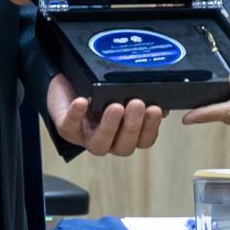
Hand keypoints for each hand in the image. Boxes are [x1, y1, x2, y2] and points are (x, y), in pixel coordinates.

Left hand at [46, 73, 162, 156]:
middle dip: (132, 126)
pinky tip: (83, 102)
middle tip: (137, 104)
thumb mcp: (122, 90)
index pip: (144, 140)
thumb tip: (163, 103)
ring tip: (115, 107)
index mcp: (125, 134)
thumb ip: (142, 96)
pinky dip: (77, 114)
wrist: (69, 82)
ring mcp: (87, 137)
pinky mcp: (66, 128)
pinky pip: (70, 126)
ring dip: (109, 126)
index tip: (156, 109)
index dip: (151, 128)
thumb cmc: (98, 89)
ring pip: (100, 145)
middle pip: (124, 146)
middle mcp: (109, 140)